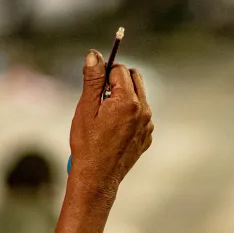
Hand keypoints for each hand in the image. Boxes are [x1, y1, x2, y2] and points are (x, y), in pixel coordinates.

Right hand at [68, 49, 153, 199]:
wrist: (97, 178)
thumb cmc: (87, 144)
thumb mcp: (85, 108)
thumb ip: (93, 79)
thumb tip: (94, 54)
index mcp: (128, 101)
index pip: (120, 70)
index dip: (105, 74)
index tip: (94, 85)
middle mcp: (143, 110)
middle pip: (134, 78)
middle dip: (118, 80)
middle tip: (100, 96)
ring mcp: (148, 124)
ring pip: (138, 96)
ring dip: (124, 97)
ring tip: (104, 116)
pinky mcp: (147, 136)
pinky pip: (141, 115)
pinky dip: (129, 115)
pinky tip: (113, 130)